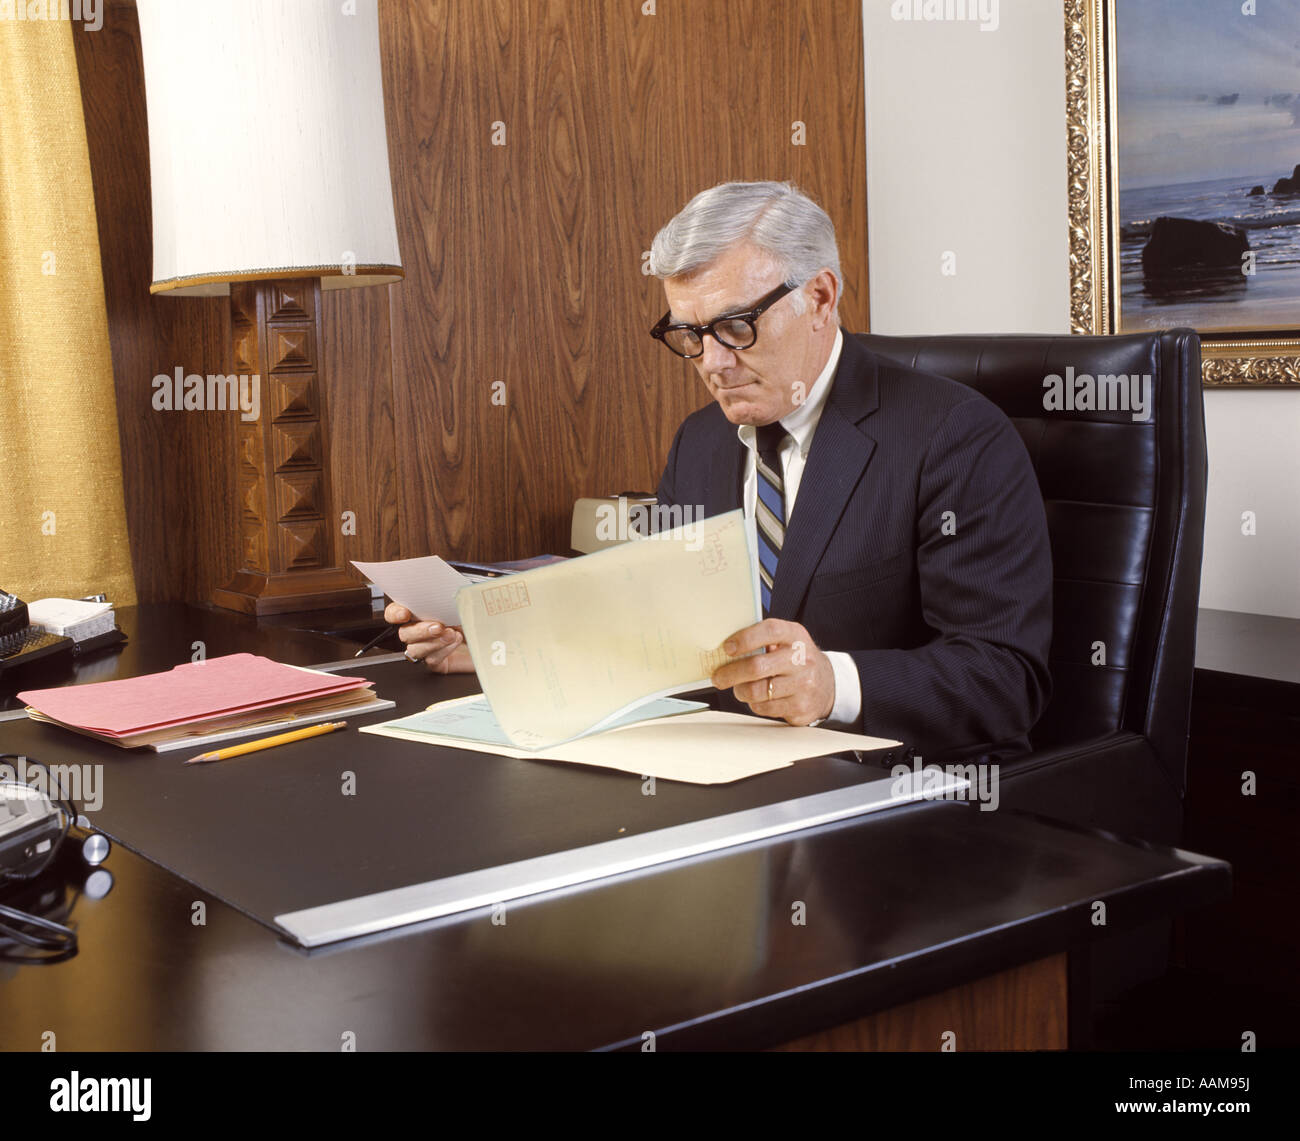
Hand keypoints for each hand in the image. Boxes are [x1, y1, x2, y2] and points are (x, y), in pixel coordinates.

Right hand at [384, 603, 474, 673]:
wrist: (494, 638)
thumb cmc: (477, 618)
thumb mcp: (464, 603)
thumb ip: (448, 599)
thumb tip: (444, 596)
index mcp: (419, 612)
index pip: (395, 613)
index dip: (395, 613)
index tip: (404, 613)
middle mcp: (419, 631)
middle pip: (404, 633)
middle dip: (420, 630)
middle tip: (438, 626)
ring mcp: (427, 649)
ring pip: (415, 649)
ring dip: (432, 641)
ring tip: (451, 634)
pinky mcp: (437, 663)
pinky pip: (431, 660)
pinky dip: (443, 650)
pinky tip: (456, 642)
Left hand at [710, 619, 834, 725]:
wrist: (827, 684)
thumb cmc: (795, 659)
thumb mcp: (786, 641)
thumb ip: (761, 640)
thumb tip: (725, 649)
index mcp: (795, 636)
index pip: (770, 631)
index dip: (745, 638)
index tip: (727, 648)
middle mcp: (802, 659)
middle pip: (757, 667)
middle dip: (730, 673)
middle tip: (718, 677)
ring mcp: (803, 685)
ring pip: (756, 691)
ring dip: (740, 691)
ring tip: (739, 688)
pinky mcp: (800, 707)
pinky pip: (764, 708)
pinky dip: (754, 704)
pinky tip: (758, 698)